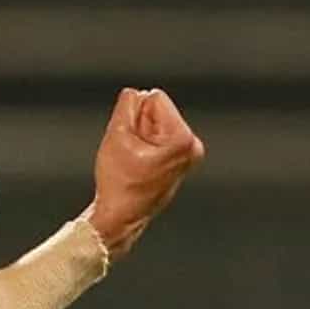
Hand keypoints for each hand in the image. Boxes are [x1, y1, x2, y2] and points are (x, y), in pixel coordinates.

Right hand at [87, 88, 205, 259]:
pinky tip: (140, 165)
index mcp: (183, 139)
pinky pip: (159, 136)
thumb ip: (127, 105)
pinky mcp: (182, 159)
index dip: (135, 116)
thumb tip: (135, 92)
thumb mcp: (116, 135)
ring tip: (136, 161)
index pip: (154, 97)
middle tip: (132, 155)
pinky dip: (146, 145)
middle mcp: (193, 146)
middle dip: (139, 126)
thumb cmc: (119, 182)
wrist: (121, 216)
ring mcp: (190, 154)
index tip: (132, 144)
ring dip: (141, 136)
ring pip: (156, 123)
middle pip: (157, 110)